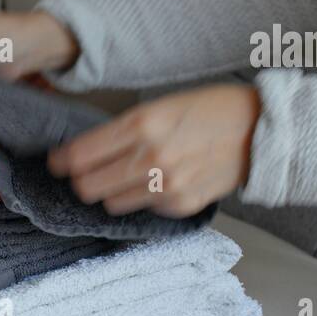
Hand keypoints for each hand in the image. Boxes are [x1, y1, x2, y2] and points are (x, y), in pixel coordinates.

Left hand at [47, 83, 260, 217]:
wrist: (259, 131)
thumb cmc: (208, 111)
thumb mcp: (160, 105)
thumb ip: (122, 129)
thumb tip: (84, 151)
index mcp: (141, 124)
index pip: (79, 155)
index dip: (60, 161)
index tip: (57, 162)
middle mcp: (150, 157)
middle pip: (88, 187)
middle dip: (81, 180)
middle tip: (85, 173)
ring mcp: (166, 186)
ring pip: (110, 203)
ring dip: (111, 192)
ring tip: (125, 176)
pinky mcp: (181, 205)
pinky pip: (143, 209)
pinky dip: (143, 199)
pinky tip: (157, 181)